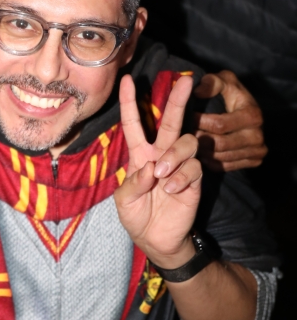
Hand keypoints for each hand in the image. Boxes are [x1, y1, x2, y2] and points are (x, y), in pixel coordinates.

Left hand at [115, 74, 201, 267]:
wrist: (156, 240)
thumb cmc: (136, 216)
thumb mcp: (124, 202)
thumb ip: (133, 184)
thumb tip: (149, 168)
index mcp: (140, 155)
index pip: (135, 123)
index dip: (130, 102)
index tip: (128, 80)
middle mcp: (161, 154)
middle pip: (171, 121)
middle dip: (177, 100)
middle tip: (185, 81)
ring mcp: (180, 166)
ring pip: (186, 142)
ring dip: (174, 154)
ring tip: (161, 174)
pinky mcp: (194, 180)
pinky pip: (194, 167)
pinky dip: (181, 177)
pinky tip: (171, 190)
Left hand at [193, 71, 265, 170]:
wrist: (247, 111)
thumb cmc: (231, 93)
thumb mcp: (225, 81)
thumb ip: (212, 82)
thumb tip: (197, 90)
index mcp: (252, 115)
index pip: (219, 125)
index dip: (199, 121)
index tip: (185, 117)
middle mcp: (258, 136)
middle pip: (219, 144)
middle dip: (198, 139)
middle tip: (182, 134)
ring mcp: (257, 151)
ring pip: (221, 157)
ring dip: (201, 151)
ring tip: (188, 143)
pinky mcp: (254, 161)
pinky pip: (224, 166)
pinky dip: (209, 160)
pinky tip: (199, 151)